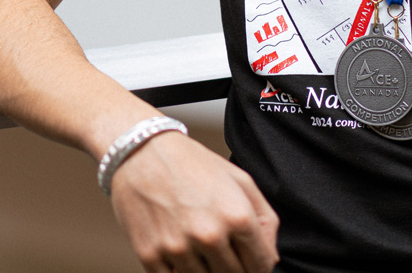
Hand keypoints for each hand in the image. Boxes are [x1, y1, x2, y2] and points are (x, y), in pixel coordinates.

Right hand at [108, 132, 279, 271]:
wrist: (140, 151)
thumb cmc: (191, 163)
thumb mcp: (240, 180)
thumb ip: (265, 219)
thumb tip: (271, 257)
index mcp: (237, 216)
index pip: (261, 266)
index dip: (258, 265)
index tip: (249, 260)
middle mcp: (209, 235)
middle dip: (233, 268)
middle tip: (222, 250)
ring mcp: (178, 248)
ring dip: (206, 270)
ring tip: (198, 246)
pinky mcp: (150, 255)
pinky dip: (179, 272)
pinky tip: (180, 252)